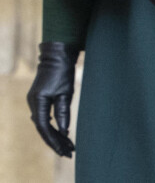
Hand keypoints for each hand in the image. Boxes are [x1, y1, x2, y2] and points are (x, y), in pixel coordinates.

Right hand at [27, 42, 79, 156]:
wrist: (57, 54)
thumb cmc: (62, 70)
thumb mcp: (66, 92)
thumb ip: (63, 112)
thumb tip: (64, 131)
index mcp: (38, 102)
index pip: (44, 128)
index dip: (54, 141)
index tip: (64, 150)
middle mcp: (33, 103)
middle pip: (43, 128)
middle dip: (55, 141)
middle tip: (69, 152)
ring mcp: (34, 101)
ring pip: (43, 124)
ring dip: (55, 135)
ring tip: (67, 146)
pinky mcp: (39, 98)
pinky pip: (44, 117)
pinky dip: (53, 126)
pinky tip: (61, 133)